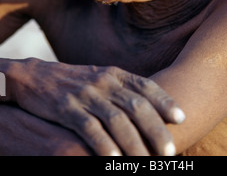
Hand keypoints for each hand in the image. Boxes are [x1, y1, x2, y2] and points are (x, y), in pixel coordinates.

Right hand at [10, 59, 184, 155]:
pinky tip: (114, 161)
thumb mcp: (100, 78)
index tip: (182, 117)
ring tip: (148, 162)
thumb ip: (122, 90)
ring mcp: (85, 95)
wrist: (34, 76)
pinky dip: (104, 145)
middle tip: (170, 150)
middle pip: (136, 106)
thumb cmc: (74, 81)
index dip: (165, 101)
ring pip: (116, 120)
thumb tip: (150, 107)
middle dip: (156, 129)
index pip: (145, 86)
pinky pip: (89, 129)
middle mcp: (103, 83)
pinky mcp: (66, 108)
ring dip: (135, 143)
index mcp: (114, 74)